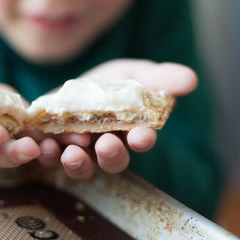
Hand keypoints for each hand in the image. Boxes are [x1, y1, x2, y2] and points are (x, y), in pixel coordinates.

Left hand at [34, 59, 197, 178]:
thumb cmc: (106, 83)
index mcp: (129, 131)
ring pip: (82, 165)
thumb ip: (158, 78)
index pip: (140, 140)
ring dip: (79, 162)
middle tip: (107, 145)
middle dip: (112, 155)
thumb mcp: (131, 73)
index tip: (142, 136)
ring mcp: (79, 150)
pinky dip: (49, 154)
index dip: (142, 140)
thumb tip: (191, 79)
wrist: (68, 86)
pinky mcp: (53, 147)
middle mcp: (106, 146)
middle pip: (113, 160)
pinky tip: (47, 146)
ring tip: (73, 152)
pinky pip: (51, 159)